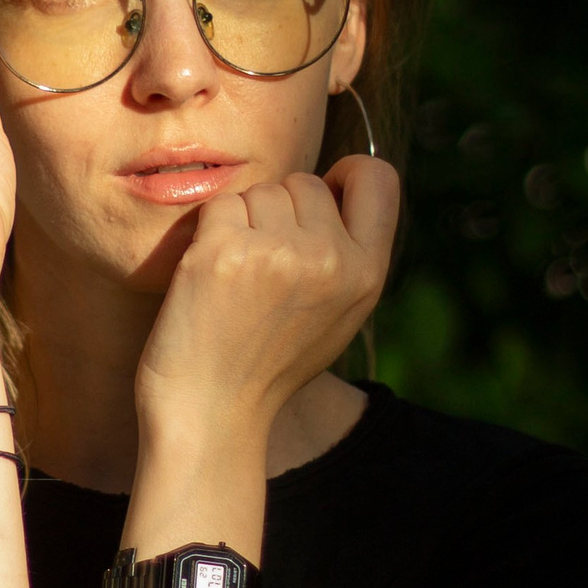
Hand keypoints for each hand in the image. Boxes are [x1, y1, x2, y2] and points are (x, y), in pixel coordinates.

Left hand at [134, 154, 401, 444]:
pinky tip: (209, 277)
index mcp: (368, 275)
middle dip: (279, 210)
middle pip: (304, 182)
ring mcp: (279, 252)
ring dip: (242, 222)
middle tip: (261, 267)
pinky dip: (208, 233)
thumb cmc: (267, 362)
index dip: (346, 176)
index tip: (322, 194)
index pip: (379, 178)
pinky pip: (220, 206)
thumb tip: (334, 184)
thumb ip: (346, 254)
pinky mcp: (225, 251)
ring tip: (237, 279)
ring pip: (259, 192)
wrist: (212, 411)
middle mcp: (331, 260)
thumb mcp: (338, 314)